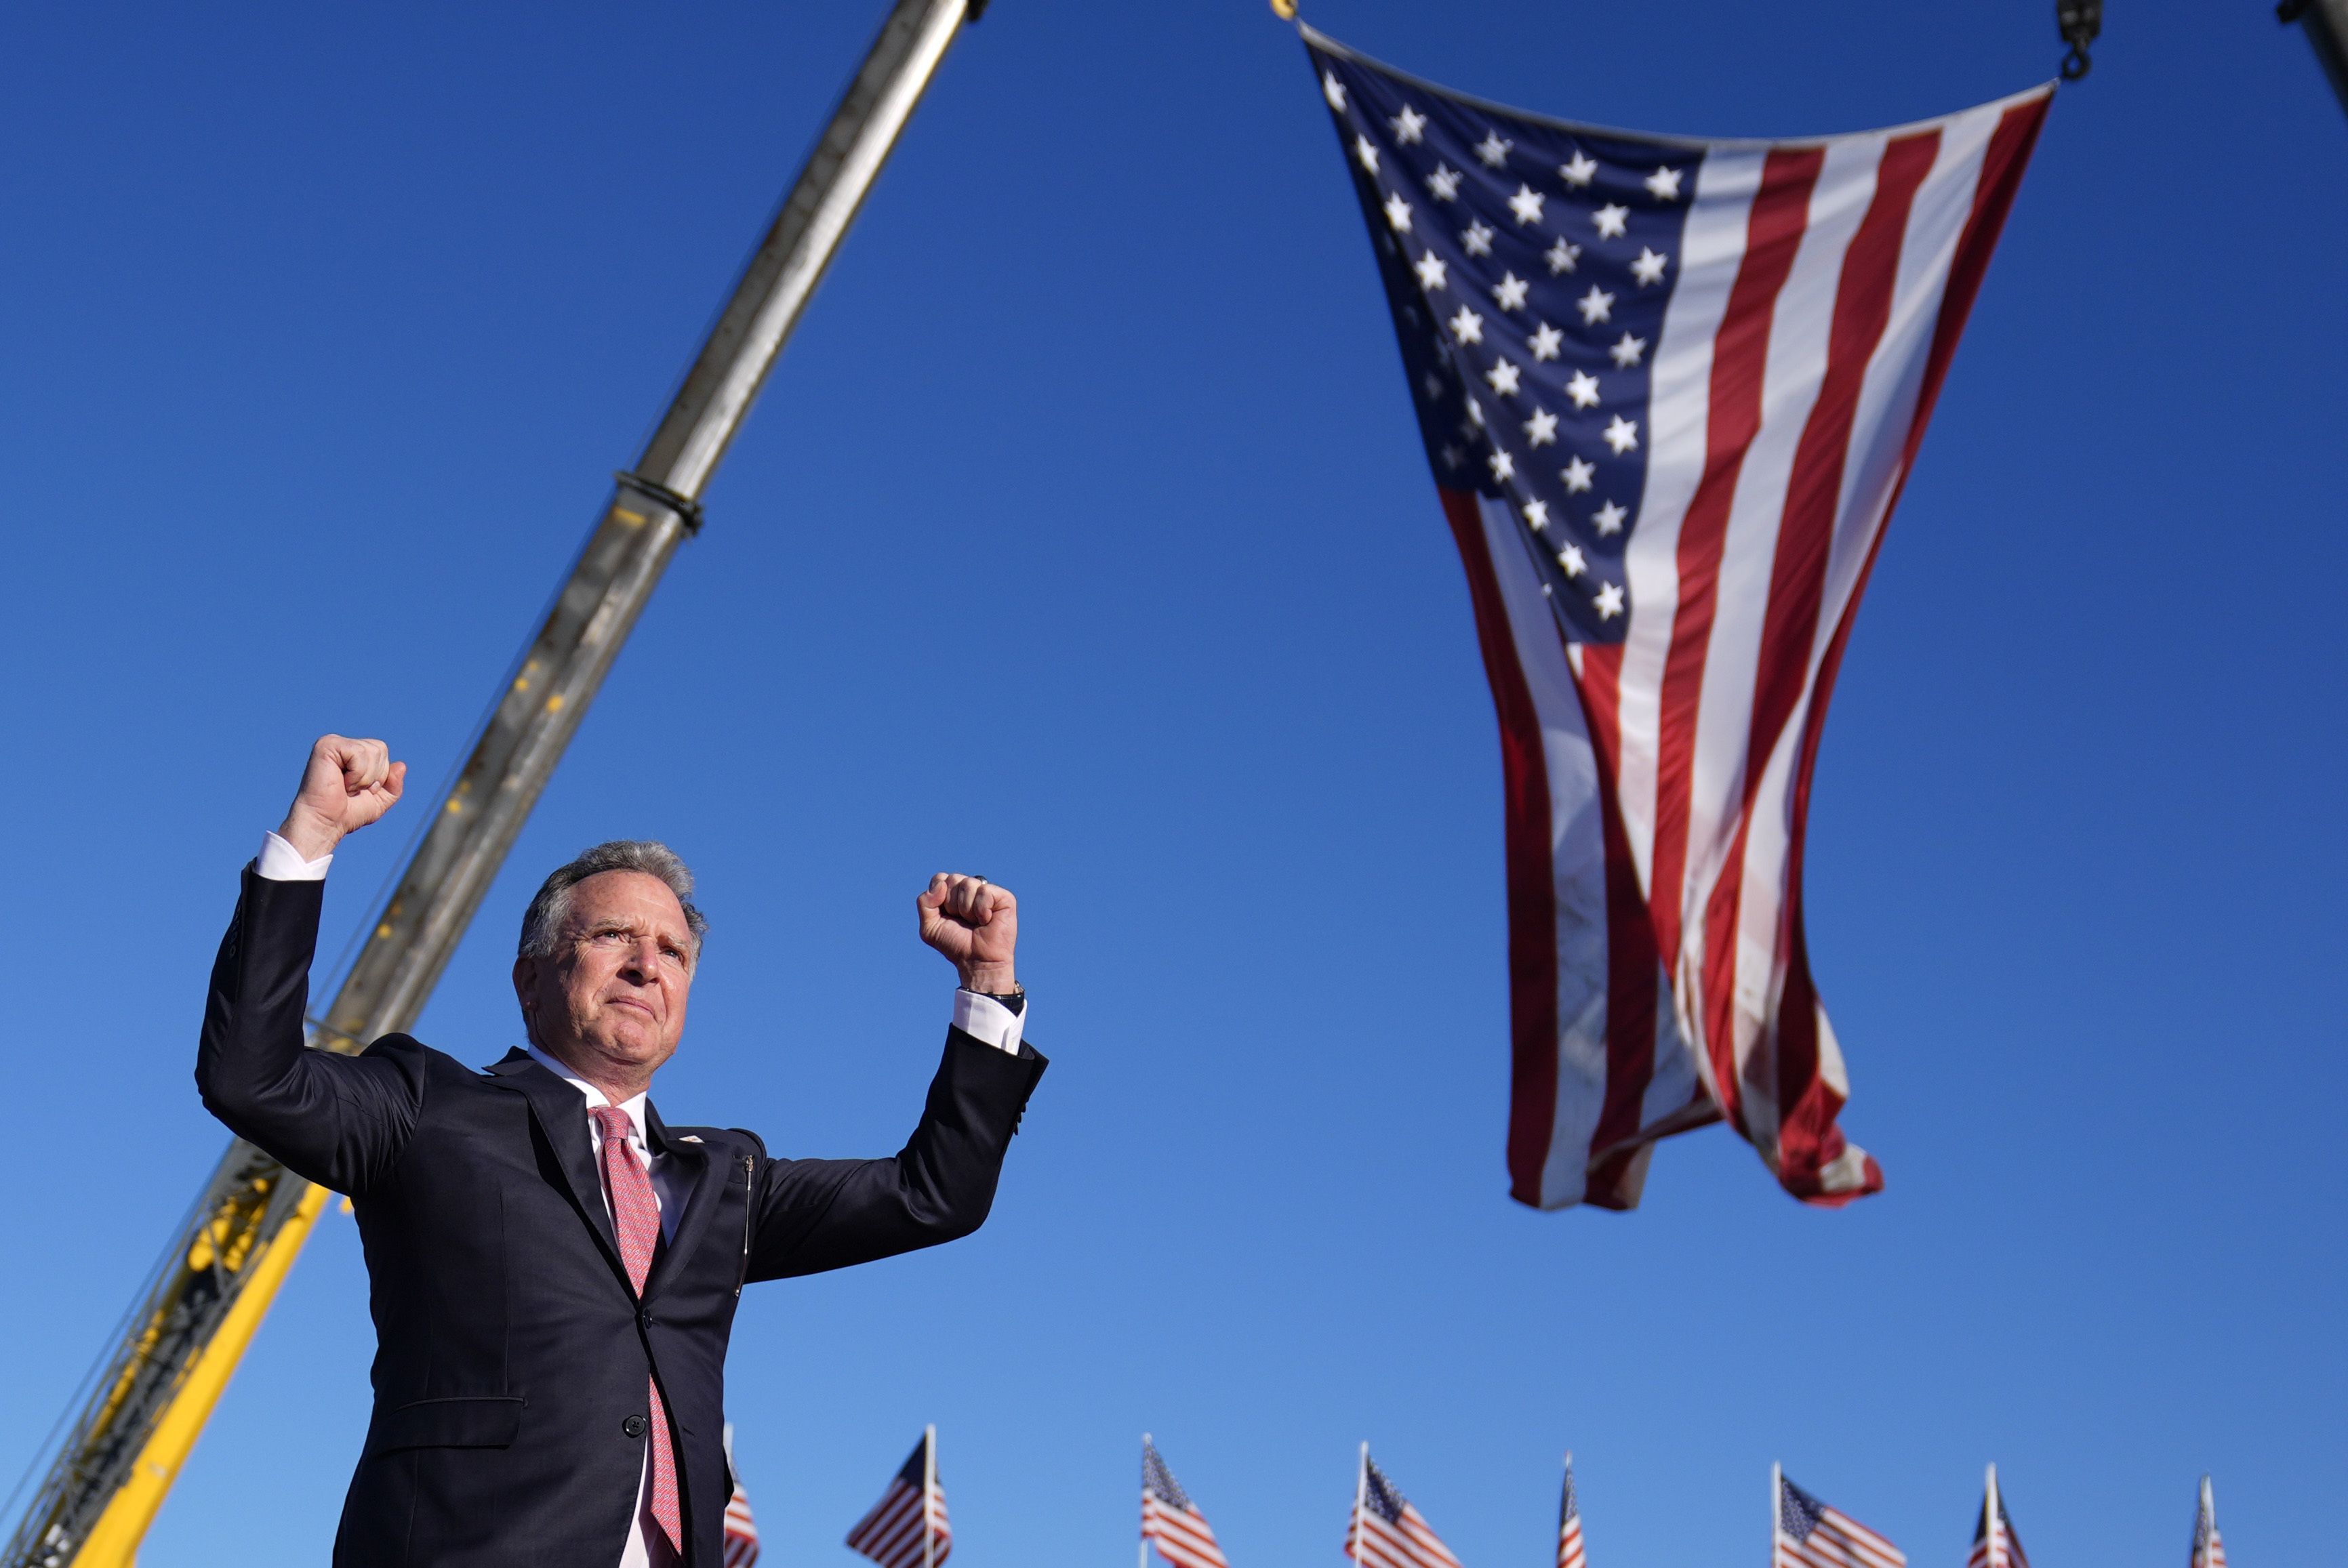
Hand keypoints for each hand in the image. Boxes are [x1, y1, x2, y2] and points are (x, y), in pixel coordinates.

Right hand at [277, 735, 405, 860]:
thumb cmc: (347, 813)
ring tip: (345, 787)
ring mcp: (332, 742)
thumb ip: (393, 784)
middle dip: (373, 776)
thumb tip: (401, 765)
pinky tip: (340, 782)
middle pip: (380, 748)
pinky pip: (359, 753)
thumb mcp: (379, 801)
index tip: (359, 790)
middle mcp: (341, 744)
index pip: (382, 750)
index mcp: (352, 753)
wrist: (325, 824)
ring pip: (371, 751)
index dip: (379, 775)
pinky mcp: (326, 746)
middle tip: (351, 789)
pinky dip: (356, 774)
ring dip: (364, 777)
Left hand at [917, 873, 1016, 992]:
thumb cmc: (956, 944)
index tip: (947, 916)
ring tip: (975, 922)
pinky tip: (986, 920)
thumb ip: (924, 903)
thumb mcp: (929, 927)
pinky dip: (981, 910)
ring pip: (968, 884)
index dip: (939, 898)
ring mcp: (988, 892)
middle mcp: (971, 889)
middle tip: (962, 921)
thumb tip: (941, 885)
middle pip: (953, 879)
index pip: (940, 878)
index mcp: (954, 892)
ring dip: (967, 909)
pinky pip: (985, 891)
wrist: (976, 961)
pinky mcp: (1004, 898)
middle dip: (952, 905)